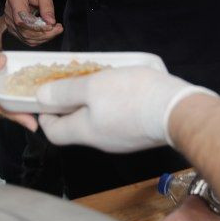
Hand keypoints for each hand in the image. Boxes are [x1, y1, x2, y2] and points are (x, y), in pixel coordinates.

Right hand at [0, 38, 36, 130]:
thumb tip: (4, 62)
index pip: (1, 102)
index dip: (18, 113)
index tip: (33, 123)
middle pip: (5, 107)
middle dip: (24, 110)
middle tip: (46, 110)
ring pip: (1, 105)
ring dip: (18, 104)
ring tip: (39, 100)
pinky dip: (8, 99)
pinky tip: (21, 92)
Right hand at [4, 0, 62, 45]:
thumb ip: (47, 6)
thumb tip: (50, 22)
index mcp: (15, 0)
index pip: (22, 21)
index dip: (37, 27)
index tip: (52, 25)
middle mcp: (9, 12)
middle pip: (24, 32)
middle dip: (44, 34)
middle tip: (58, 28)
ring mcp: (10, 21)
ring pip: (25, 37)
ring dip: (42, 37)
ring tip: (55, 30)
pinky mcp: (14, 27)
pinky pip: (25, 38)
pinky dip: (38, 38)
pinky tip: (47, 33)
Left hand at [36, 66, 216, 152]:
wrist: (178, 110)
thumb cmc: (132, 96)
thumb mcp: (93, 86)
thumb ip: (65, 92)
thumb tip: (41, 98)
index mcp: (85, 132)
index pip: (53, 133)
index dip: (45, 115)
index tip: (46, 96)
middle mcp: (102, 141)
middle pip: (76, 126)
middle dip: (71, 103)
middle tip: (74, 80)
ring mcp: (123, 139)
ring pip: (99, 121)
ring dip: (95, 101)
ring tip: (101, 78)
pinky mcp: (140, 133)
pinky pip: (118, 119)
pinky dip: (114, 104)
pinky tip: (124, 87)